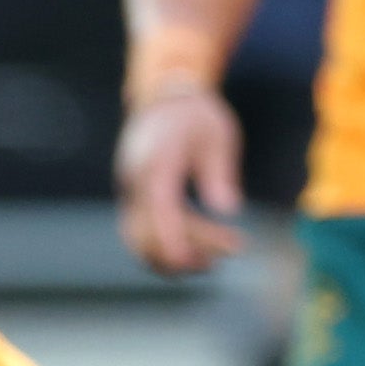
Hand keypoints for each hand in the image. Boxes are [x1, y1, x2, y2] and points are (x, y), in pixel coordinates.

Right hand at [113, 86, 244, 275]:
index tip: (201, 258)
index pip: (161, 207)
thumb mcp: (217, 137)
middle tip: (236, 248)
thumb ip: (220, 173)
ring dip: (171, 258)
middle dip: (187, 250)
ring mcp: (128, 195)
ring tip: (210, 264)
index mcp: (156, 162)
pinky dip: (162, 250)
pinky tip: (192, 254)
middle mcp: (134, 183)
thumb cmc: (195, 117)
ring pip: (139, 240)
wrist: (161, 101)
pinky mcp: (131, 204)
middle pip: (150, 231)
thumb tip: (230, 209)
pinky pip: (139, 236)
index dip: (176, 236)